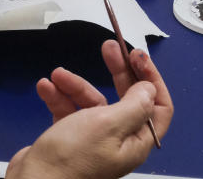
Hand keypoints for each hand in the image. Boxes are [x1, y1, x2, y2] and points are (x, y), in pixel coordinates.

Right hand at [6, 41, 172, 178]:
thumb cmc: (74, 156)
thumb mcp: (108, 124)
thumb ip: (133, 105)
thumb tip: (149, 89)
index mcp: (136, 140)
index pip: (157, 105)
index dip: (150, 78)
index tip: (136, 56)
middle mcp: (119, 139)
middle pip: (124, 98)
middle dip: (116, 71)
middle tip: (107, 47)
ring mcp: (93, 138)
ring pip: (91, 101)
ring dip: (75, 85)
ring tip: (57, 75)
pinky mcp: (70, 136)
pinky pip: (69, 109)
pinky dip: (58, 96)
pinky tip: (45, 88)